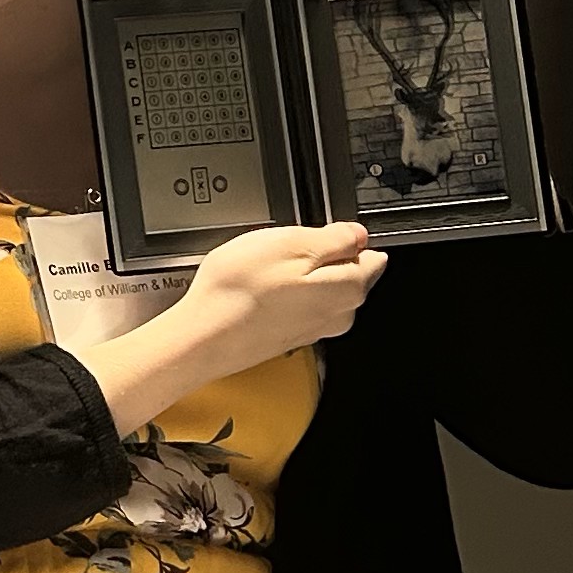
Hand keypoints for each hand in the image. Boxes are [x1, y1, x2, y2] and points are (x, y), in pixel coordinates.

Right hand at [175, 222, 386, 366]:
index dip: (340, 237)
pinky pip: (295, 304)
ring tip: (263, 272)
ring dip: (296, 275)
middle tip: (281, 251)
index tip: (313, 234)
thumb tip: (357, 234)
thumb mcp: (290, 242)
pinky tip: (255, 290)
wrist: (203, 338)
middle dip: (318, 256)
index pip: (370, 252)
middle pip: (345, 271)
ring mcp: (315, 329)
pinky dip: (279, 294)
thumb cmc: (241, 293)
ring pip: (318, 286)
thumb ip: (334, 237)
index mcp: (350, 289)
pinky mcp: (290, 336)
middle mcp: (340, 315)